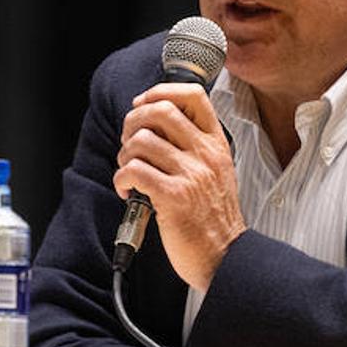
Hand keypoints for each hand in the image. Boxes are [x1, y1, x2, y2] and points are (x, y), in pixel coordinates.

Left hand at [113, 82, 244, 291]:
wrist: (225, 256)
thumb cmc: (212, 216)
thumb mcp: (214, 171)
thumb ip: (191, 145)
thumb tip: (153, 121)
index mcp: (216, 144)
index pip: (194, 95)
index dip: (161, 91)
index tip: (143, 104)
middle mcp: (206, 154)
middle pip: (161, 111)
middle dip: (133, 121)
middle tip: (129, 142)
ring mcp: (192, 174)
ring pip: (142, 141)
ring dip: (124, 155)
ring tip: (129, 173)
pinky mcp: (174, 197)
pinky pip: (134, 171)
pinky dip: (121, 179)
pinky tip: (127, 191)